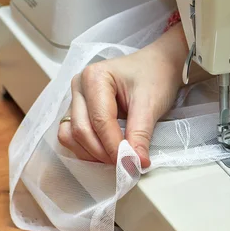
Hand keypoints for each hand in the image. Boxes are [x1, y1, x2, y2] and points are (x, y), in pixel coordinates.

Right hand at [57, 24, 188, 167]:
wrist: (158, 65)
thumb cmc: (155, 76)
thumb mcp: (151, 104)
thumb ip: (140, 134)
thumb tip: (136, 163)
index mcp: (94, 77)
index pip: (99, 121)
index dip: (114, 147)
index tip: (131, 164)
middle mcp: (79, 87)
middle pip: (81, 130)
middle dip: (103, 153)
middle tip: (127, 164)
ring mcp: (76, 99)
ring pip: (71, 136)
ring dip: (92, 154)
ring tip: (118, 159)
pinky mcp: (79, 111)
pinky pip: (73, 136)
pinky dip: (88, 150)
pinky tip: (108, 153)